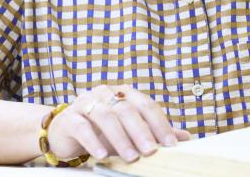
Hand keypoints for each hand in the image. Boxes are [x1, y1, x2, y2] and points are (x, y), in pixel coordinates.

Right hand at [47, 84, 190, 162]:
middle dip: (141, 132)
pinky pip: (83, 127)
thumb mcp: (129, 132)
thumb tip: (184, 138)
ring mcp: (87, 102)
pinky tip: (102, 155)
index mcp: (124, 93)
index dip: (160, 123)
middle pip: (128, 110)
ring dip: (120, 138)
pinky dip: (94, 141)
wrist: (64, 131)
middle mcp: (106, 93)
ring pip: (106, 117)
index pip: (147, 105)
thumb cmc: (101, 131)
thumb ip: (154, 132)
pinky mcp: (70, 116)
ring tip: (131, 157)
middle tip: (151, 151)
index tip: (170, 143)